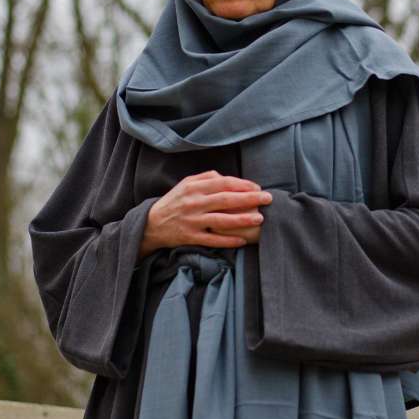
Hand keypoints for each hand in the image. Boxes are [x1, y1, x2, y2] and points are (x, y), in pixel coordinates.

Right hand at [140, 170, 272, 255]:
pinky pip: (213, 240)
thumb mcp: (186, 183)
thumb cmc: (174, 201)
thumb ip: (206, 177)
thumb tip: (227, 177)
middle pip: (226, 200)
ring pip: (222, 220)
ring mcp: (192, 221)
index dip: (243, 185)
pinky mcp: (190, 238)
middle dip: (250, 199)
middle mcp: (194, 203)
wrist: (151, 224)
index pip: (223, 183)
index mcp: (194, 187)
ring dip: (243, 219)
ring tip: (260, 219)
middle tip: (268, 199)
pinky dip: (228, 241)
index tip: (258, 188)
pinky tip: (243, 240)